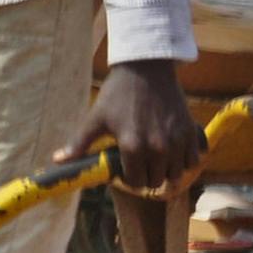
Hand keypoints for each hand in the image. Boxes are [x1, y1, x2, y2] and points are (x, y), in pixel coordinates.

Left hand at [57, 60, 204, 192]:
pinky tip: (172, 152)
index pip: (135, 182)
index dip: (128, 179)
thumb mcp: (95, 118)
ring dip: (166, 171)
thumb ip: (78, 144)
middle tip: (139, 164)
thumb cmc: (117, 94)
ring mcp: (177, 141)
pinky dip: (184, 161)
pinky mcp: (191, 132)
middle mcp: (158, 148)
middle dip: (146, 176)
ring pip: (176, 174)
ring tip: (155, 159)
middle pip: (156, 181)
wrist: (145, 70)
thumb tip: (58, 160)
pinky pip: (193, 160)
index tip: (125, 169)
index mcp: (133, 147)